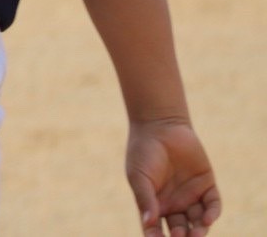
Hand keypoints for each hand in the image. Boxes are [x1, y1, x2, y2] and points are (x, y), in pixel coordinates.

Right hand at [127, 118, 221, 235]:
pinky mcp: (206, 185)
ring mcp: (191, 195)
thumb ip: (145, 199)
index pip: (157, 229)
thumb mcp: (139, 176)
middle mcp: (174, 204)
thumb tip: (149, 222)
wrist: (160, 126)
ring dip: (199, 231)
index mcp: (154, 204)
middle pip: (181, 230)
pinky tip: (207, 219)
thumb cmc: (143, 151)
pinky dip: (212, 213)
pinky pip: (213, 205)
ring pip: (198, 222)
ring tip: (197, 235)